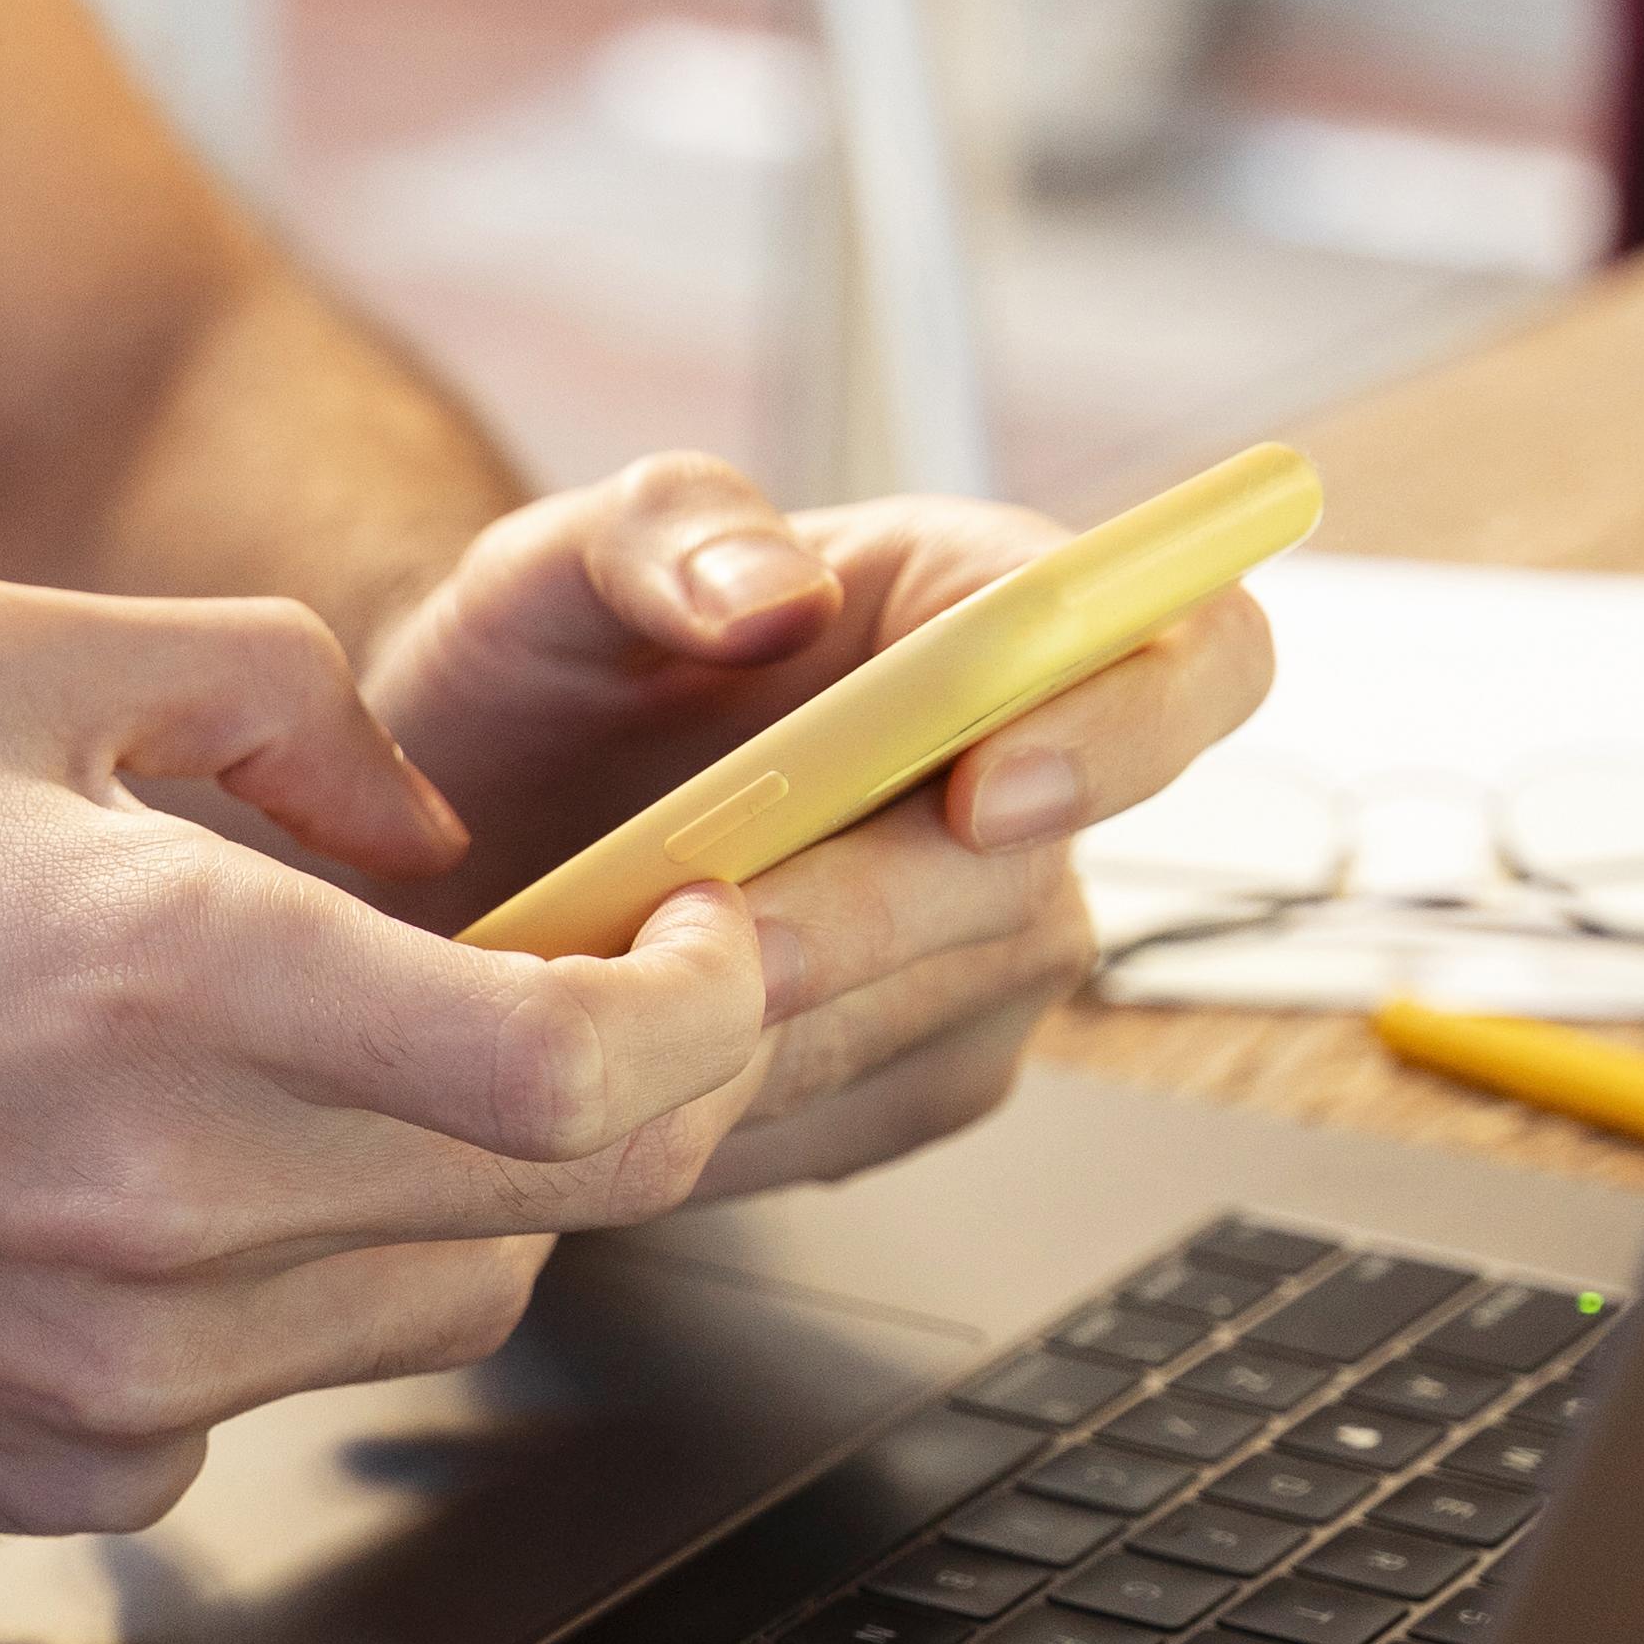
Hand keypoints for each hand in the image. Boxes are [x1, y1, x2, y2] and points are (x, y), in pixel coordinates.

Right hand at [0, 579, 778, 1528]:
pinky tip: (135, 1210)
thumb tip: (433, 818)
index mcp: (177, 974)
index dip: (710, 1015)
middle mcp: (175, 1195)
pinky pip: (281, 1392)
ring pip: (449, 1303)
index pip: (580, 1068)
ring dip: (451, 1196)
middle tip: (594, 1010)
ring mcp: (131, 1365)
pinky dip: (273, 1301)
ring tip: (312, 1091)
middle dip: (641, 1098)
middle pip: (574, 1203)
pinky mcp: (80, 1472)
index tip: (705, 947)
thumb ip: (258, 678)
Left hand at [359, 453, 1276, 1193]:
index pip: (1191, 652)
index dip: (1124, 729)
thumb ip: (662, 533)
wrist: (452, 853)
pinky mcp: (915, 1073)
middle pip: (1034, 887)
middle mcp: (1021, 782)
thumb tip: (779, 588)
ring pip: (936, 1021)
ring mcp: (985, 948)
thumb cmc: (528, 681)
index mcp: (978, 602)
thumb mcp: (548, 563)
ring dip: (769, 1014)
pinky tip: (637, 1041)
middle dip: (861, 919)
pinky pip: (852, 1109)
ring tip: (614, 971)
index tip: (984, 792)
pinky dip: (733, 1092)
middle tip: (702, 932)